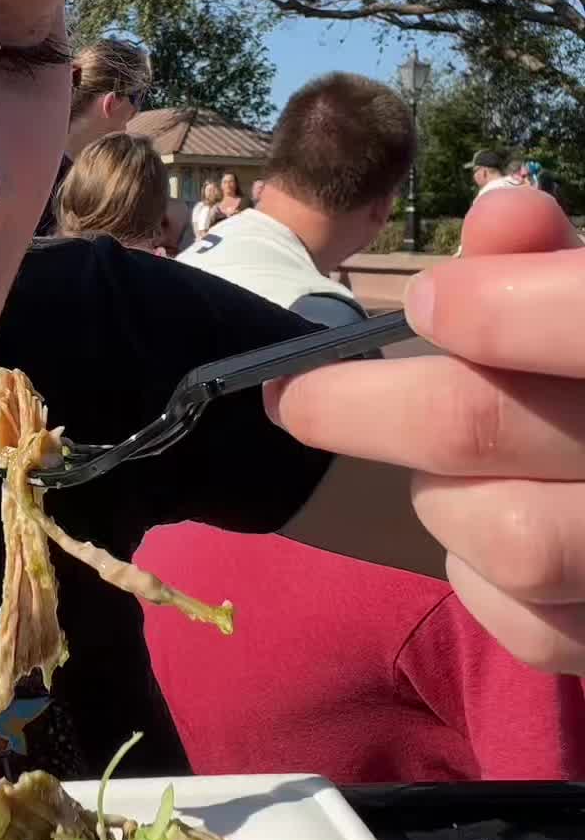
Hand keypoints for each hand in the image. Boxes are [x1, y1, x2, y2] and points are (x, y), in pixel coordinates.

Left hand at [268, 189, 584, 672]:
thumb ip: (546, 261)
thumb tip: (501, 211)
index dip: (493, 309)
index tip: (419, 305)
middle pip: (480, 426)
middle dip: (363, 407)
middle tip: (293, 396)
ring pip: (505, 539)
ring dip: (440, 498)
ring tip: (446, 469)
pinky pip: (530, 628)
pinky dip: (479, 577)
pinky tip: (486, 530)